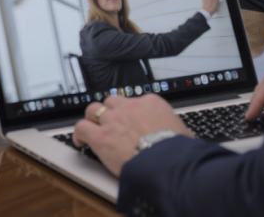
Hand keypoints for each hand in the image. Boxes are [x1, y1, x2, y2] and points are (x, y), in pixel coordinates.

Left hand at [73, 95, 190, 176]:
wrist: (167, 163)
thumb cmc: (177, 151)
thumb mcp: (183, 133)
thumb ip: (177, 129)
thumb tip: (184, 136)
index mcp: (150, 103)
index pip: (135, 100)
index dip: (130, 111)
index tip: (130, 119)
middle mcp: (129, 107)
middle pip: (111, 101)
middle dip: (110, 111)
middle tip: (110, 122)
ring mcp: (113, 120)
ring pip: (94, 110)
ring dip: (92, 118)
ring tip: (92, 127)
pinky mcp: (101, 137)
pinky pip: (82, 128)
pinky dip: (79, 133)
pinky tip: (80, 140)